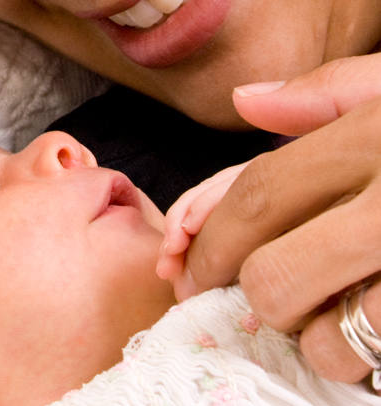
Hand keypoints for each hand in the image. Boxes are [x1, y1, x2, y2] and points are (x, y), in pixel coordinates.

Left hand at [172, 52, 380, 384]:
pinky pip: (376, 359)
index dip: (208, 240)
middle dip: (250, 294)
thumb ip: (330, 92)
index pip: (258, 197)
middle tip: (258, 292)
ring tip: (332, 308)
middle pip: (275, 276)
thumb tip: (246, 100)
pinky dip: (360, 357)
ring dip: (314, 335)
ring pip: (327, 337)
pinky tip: (373, 326)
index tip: (186, 267)